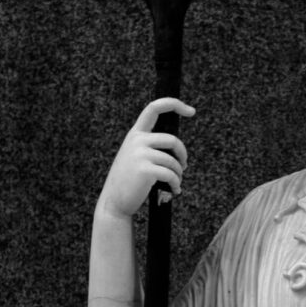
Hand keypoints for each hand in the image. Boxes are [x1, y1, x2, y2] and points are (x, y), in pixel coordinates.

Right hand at [95, 97, 195, 219]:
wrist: (114, 201)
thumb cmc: (129, 180)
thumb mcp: (135, 156)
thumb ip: (150, 145)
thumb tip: (176, 145)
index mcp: (135, 134)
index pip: (154, 108)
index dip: (174, 104)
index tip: (191, 110)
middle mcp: (136, 140)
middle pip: (173, 140)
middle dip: (182, 154)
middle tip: (184, 166)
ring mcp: (140, 154)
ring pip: (173, 161)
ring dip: (179, 174)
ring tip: (175, 182)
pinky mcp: (145, 170)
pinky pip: (171, 174)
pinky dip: (176, 184)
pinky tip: (174, 191)